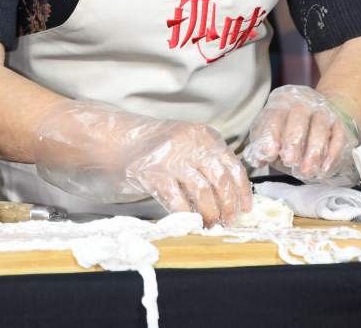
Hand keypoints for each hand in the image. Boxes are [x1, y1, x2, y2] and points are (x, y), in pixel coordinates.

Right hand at [34, 100, 251, 227]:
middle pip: (219, 179)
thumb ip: (206, 160)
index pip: (231, 163)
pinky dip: (185, 215)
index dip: (241, 189)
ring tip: (209, 227)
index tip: (245, 208)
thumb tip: (233, 193)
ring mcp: (170, 157)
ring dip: (209, 215)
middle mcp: (189, 142)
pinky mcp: (152, 173)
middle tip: (227, 223)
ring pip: (202, 192)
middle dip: (227, 206)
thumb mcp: (185, 145)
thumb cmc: (154, 150)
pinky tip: (188, 224)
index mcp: (202, 134)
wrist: (115, 142)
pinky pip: (176, 200)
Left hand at [243, 85, 360, 184]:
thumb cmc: (288, 128)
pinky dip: (332, 152)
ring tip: (306, 171)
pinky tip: (325, 167)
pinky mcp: (338, 122)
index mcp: (281, 104)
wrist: (318, 111)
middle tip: (290, 161)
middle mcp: (302, 103)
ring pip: (320, 126)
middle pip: (298, 116)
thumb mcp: (271, 133)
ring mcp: (322, 111)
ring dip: (313, 150)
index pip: (274, 115)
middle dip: (293, 140)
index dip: (271, 134)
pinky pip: (338, 135)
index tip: (270, 153)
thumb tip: (259, 159)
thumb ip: (262, 146)